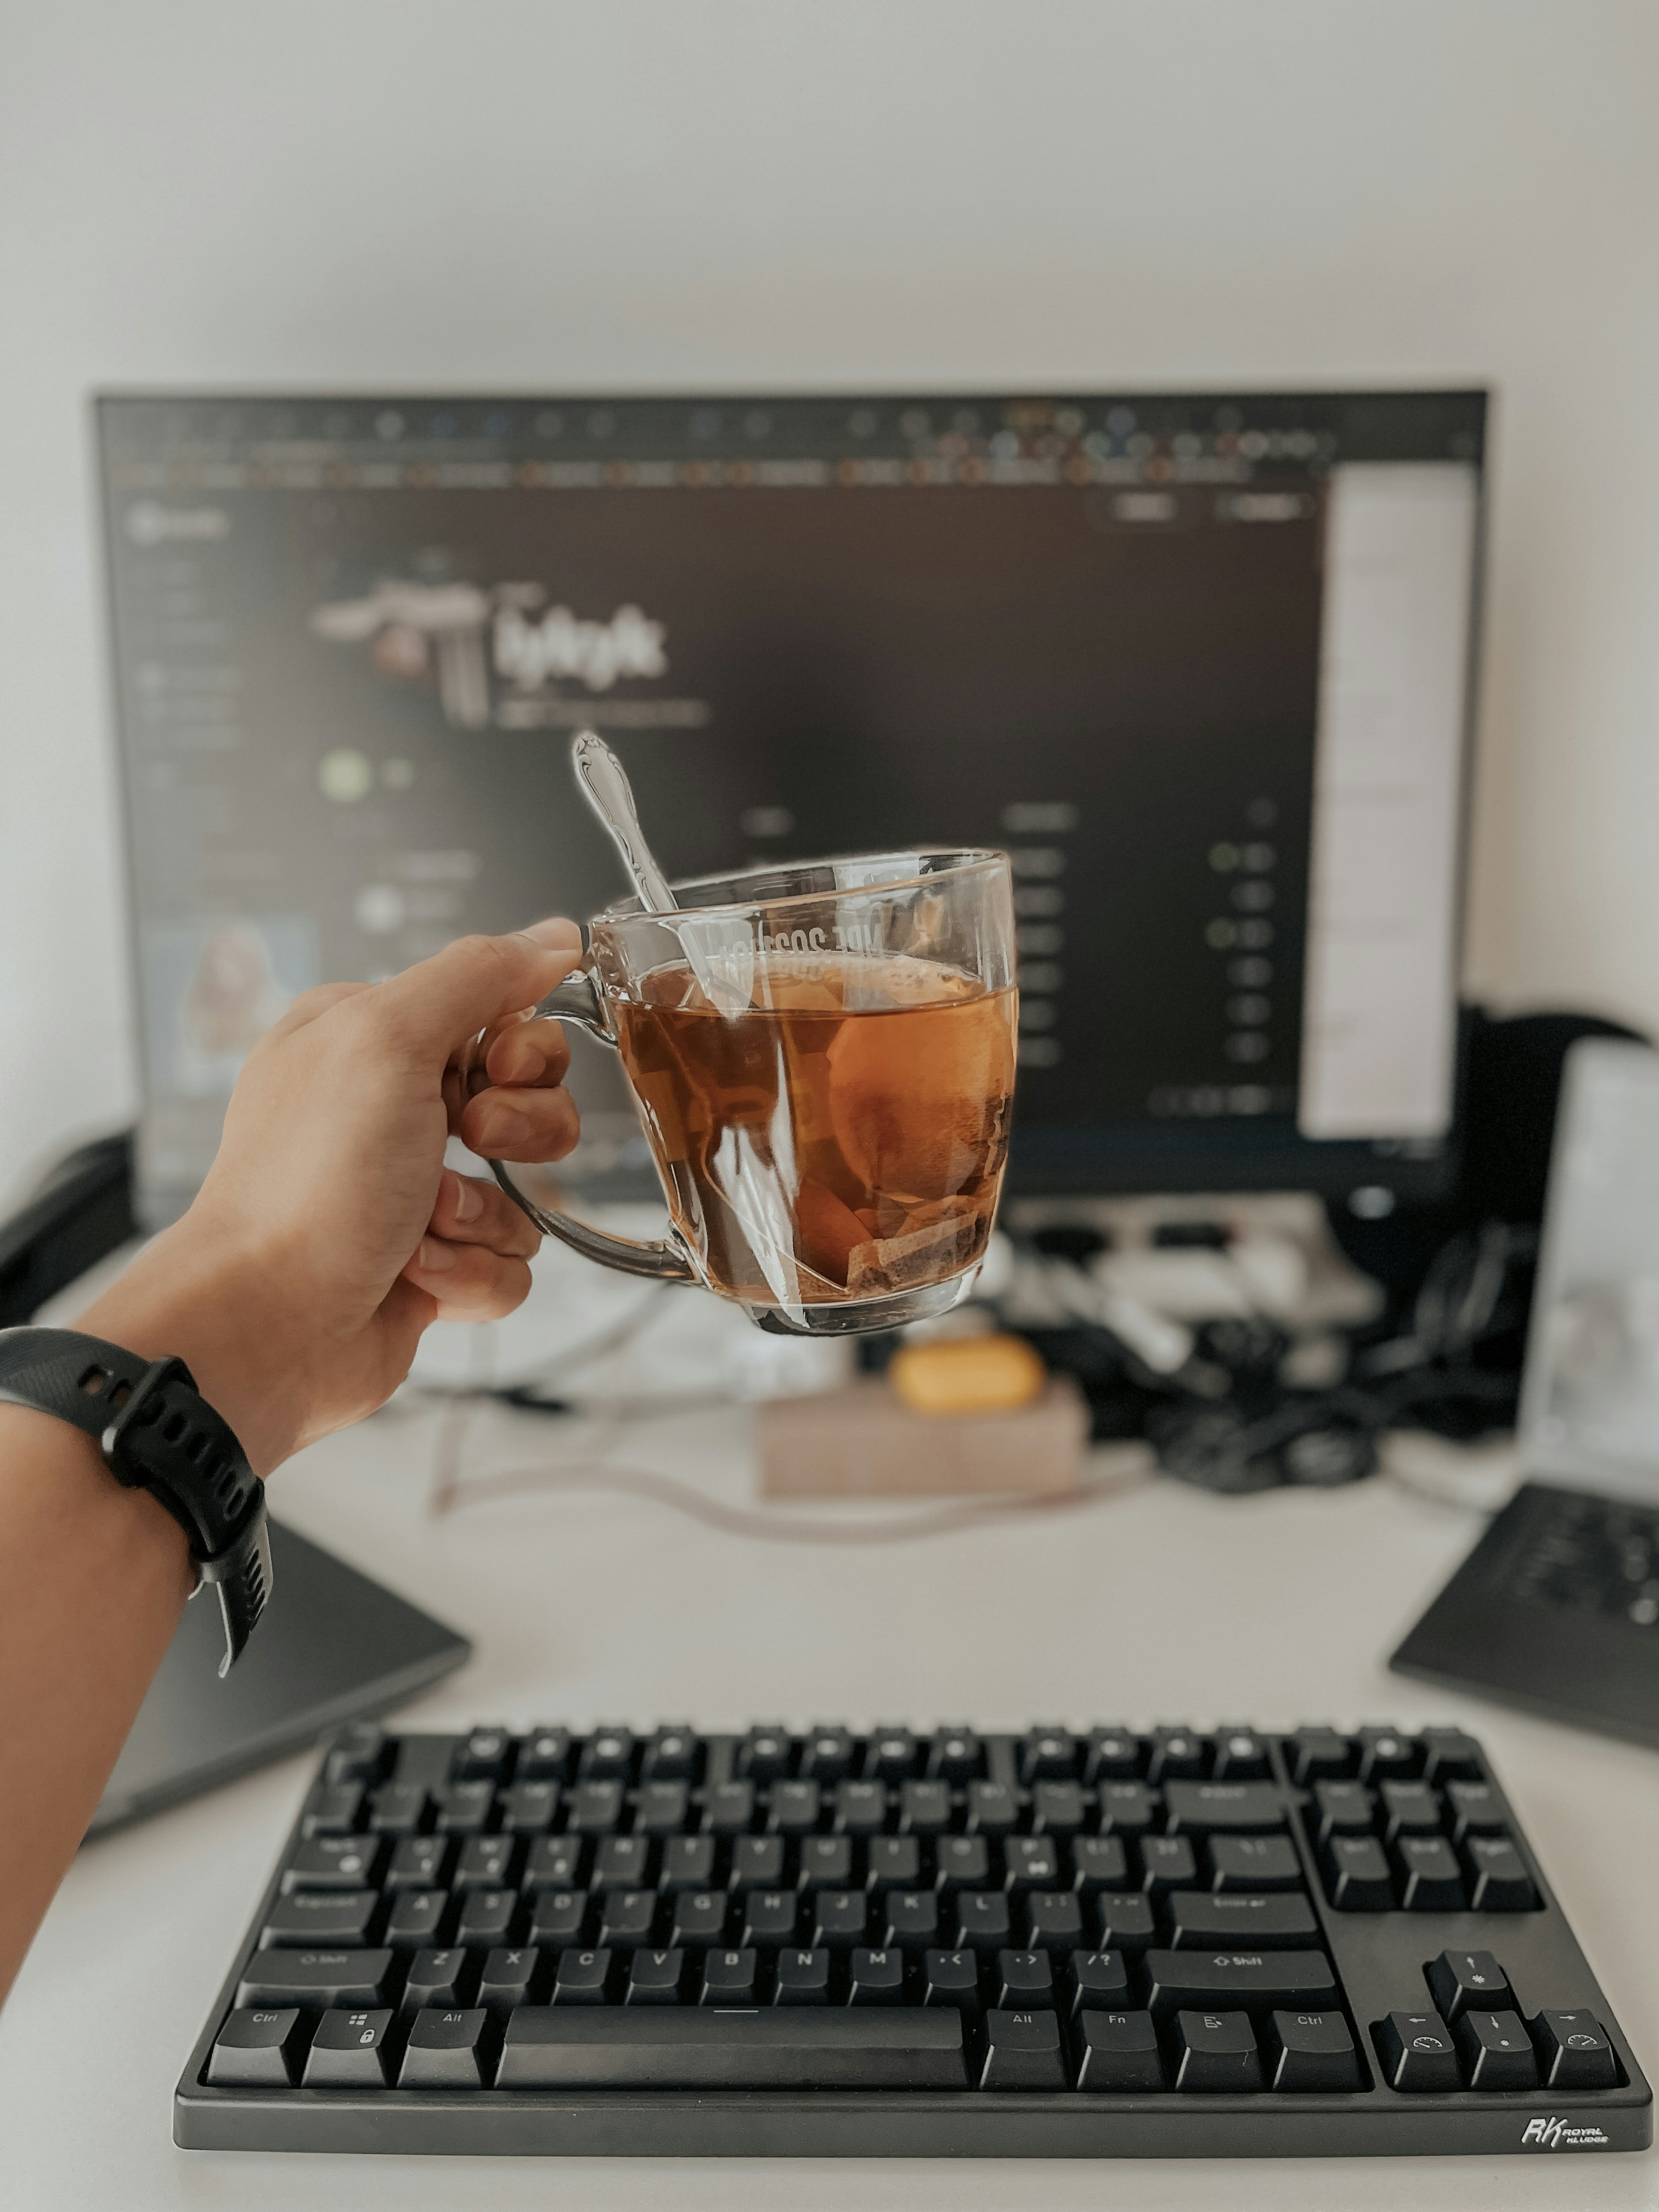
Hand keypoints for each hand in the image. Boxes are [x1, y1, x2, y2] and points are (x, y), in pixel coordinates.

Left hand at [79, 920, 584, 1473]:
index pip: (497, 1013)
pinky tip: (416, 1276)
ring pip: (527, 1190)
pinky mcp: (431, 1268)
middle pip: (529, 1100)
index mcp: (368, 1039)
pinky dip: (474, 1275)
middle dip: (518, 1129)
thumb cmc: (307, 1184)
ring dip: (487, 1213)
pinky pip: (511, 1263)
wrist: (266, 1324)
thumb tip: (553, 936)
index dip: (519, 1046)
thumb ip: (478, 975)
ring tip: (423, 1227)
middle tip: (466, 1140)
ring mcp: (410, 1194)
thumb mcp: (389, 1038)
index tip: (495, 1068)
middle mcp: (389, 1112)